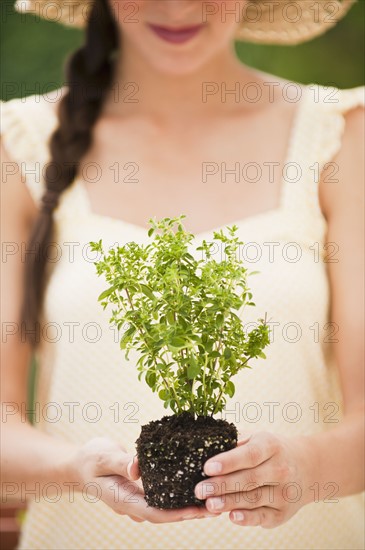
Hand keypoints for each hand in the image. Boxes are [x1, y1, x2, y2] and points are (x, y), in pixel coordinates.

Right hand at [71, 437, 215, 522]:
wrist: (78, 465)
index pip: (155, 513)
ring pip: (166, 507)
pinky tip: (194, 484)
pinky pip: (163, 496)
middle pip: (166, 514)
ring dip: (188, 505)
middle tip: (217, 504)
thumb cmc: (89, 459)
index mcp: (124, 500)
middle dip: (191, 512)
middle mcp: (133, 503)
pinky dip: (179, 493)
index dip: (178, 514)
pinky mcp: (141, 490)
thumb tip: (138, 468)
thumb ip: (121, 462)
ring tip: (214, 496)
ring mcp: (137, 498)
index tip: (200, 510)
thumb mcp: (103, 456)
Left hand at [194, 431, 315, 527]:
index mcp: (271, 446)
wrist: (307, 467)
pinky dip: (247, 518)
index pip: (249, 455)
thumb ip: (236, 444)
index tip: (207, 467)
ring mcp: (284, 493)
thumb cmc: (271, 451)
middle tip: (199, 490)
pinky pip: (263, 516)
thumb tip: (207, 449)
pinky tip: (231, 516)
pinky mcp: (282, 513)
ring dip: (229, 502)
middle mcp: (281, 469)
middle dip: (222, 485)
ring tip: (209, 504)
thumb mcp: (258, 439)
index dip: (228, 462)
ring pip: (254, 499)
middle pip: (249, 479)